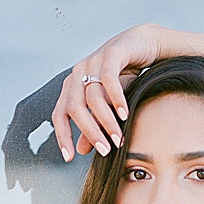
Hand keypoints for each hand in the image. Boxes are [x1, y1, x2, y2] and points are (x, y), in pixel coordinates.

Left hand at [51, 24, 166, 161]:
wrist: (143, 45)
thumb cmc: (126, 76)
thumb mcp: (110, 105)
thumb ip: (95, 125)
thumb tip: (81, 150)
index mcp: (73, 86)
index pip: (59, 114)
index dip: (62, 136)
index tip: (69, 157)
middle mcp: (78, 73)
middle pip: (74, 108)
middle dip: (90, 133)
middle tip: (106, 151)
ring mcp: (92, 62)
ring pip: (92, 97)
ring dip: (106, 120)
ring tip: (119, 137)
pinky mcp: (111, 54)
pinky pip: (108, 79)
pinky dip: (116, 98)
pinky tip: (125, 114)